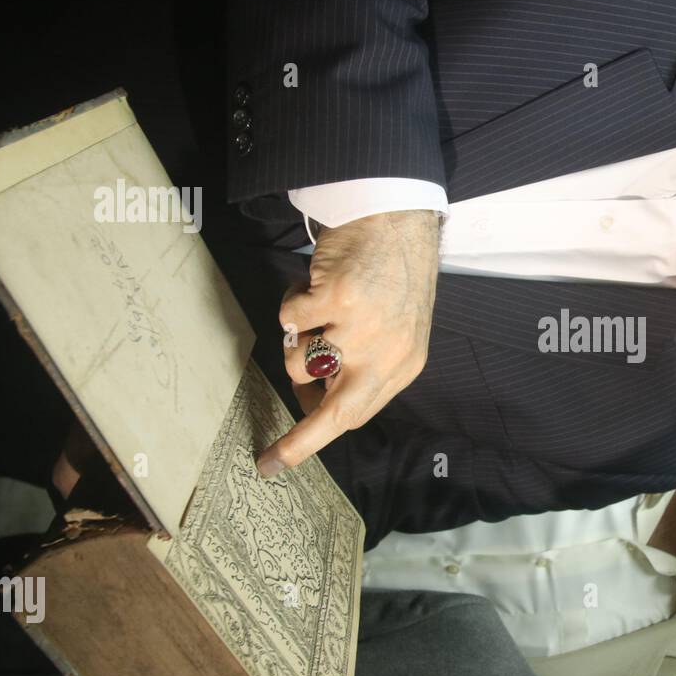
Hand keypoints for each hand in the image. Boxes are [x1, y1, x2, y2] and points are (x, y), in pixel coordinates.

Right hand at [256, 209, 439, 476]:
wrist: (397, 216)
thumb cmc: (391, 271)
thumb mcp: (394, 329)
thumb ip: (363, 365)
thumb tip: (315, 395)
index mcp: (402, 364)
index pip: (358, 414)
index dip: (320, 434)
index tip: (290, 452)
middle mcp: (386, 352)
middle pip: (337, 414)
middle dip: (301, 441)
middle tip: (272, 459)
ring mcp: (363, 327)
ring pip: (301, 360)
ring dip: (294, 339)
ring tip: (314, 310)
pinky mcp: (338, 298)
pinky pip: (290, 317)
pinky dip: (293, 300)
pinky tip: (313, 282)